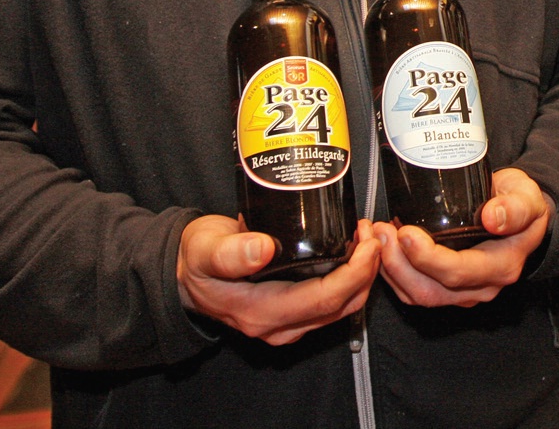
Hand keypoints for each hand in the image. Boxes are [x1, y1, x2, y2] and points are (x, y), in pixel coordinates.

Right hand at [176, 214, 380, 344]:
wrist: (184, 274)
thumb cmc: (195, 259)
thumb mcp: (206, 249)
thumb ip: (230, 252)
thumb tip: (263, 250)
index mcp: (261, 312)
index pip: (324, 299)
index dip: (355, 272)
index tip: (368, 242)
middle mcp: (278, 325)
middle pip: (341, 306)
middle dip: (367, 270)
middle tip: (374, 233)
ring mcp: (286, 323)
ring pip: (341, 307)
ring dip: (363, 275)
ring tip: (367, 238)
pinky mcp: (291, 312)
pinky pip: (332, 302)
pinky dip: (351, 279)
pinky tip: (354, 251)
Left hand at [372, 168, 552, 307]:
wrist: (521, 214)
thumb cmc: (523, 204)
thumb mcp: (527, 196)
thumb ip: (515, 207)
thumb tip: (492, 217)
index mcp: (501, 266)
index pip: (458, 273)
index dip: (428, 258)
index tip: (406, 233)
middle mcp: (481, 287)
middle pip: (430, 291)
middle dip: (399, 264)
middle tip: (382, 231)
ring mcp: (463, 292)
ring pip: (417, 294)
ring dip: (390, 269)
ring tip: (377, 235)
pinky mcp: (446, 288)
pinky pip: (413, 290)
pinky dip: (392, 272)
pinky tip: (382, 247)